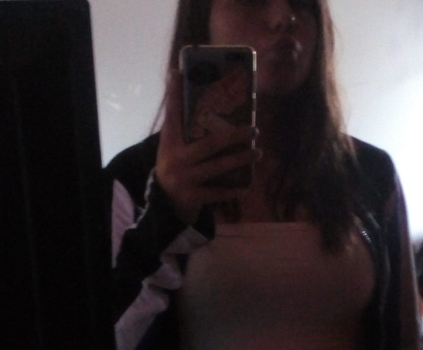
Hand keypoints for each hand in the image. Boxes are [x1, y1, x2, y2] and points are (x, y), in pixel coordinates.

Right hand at [155, 71, 260, 223]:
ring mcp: (185, 179)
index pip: (172, 115)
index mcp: (169, 143)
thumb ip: (183, 128)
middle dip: (235, 136)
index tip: (178, 72)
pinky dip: (234, 189)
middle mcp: (176, 159)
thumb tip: (198, 99)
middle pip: (210, 144)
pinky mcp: (193, 197)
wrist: (165, 202)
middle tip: (254, 130)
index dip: (174, 95)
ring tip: (257, 153)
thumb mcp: (173, 147)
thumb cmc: (175, 167)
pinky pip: (218, 192)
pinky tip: (247, 185)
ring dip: (241, 159)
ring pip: (218, 167)